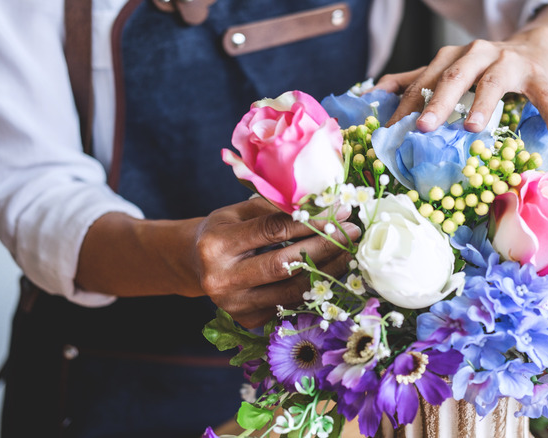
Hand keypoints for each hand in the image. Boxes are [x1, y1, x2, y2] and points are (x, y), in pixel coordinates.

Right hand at [193, 197, 359, 327]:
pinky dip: (314, 288)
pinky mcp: (248, 320)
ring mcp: (235, 305)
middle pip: (285, 264)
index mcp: (217, 244)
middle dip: (324, 247)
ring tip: (349, 253)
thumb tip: (326, 205)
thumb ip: (276, 208)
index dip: (311, 221)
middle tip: (352, 233)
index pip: (273, 230)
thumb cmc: (224, 230)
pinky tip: (332, 273)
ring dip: (327, 271)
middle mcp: (222, 279)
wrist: (195, 264)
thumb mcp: (238, 211)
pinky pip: (290, 304)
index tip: (340, 212)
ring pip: (292, 290)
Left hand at [375, 27, 547, 140]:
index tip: (390, 131)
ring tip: (472, 128)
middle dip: (437, 101)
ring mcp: (509, 62)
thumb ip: (415, 80)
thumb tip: (373, 93)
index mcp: (452, 57)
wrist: (535, 48)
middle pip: (454, 76)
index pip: (424, 81)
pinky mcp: (539, 75)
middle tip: (423, 127)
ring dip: (483, 105)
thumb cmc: (485, 67)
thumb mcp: (449, 70)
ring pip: (493, 82)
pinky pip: (545, 95)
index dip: (406, 105)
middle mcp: (478, 54)